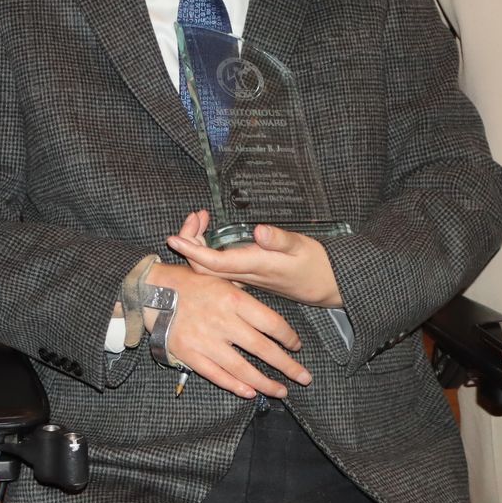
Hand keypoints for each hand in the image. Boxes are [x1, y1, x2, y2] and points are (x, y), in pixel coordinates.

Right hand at [145, 260, 311, 399]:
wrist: (152, 291)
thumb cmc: (191, 284)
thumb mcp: (222, 279)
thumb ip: (245, 299)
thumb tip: (271, 321)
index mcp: (233, 299)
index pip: (271, 323)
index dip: (289, 338)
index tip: (297, 346)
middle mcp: (222, 321)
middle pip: (263, 349)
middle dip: (287, 366)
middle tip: (304, 378)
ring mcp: (205, 340)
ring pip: (242, 368)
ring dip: (265, 383)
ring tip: (281, 391)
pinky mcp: (190, 354)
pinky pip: (217, 375)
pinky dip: (235, 386)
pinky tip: (250, 393)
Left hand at [167, 211, 341, 307]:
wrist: (327, 287)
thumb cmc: (315, 265)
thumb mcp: (302, 247)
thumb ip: (280, 240)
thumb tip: (259, 231)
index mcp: (254, 267)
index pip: (214, 262)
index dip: (191, 251)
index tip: (174, 237)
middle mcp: (244, 276)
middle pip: (203, 266)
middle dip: (191, 242)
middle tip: (195, 215)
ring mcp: (243, 278)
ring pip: (209, 267)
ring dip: (198, 244)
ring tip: (200, 218)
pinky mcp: (246, 276)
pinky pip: (218, 267)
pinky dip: (207, 249)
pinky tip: (210, 233)